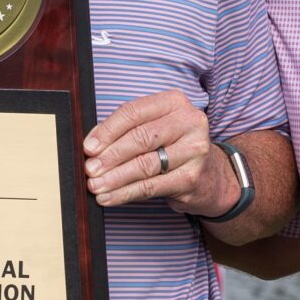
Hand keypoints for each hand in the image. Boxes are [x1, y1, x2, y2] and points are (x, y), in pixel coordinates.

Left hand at [84, 90, 235, 215]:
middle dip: (110, 156)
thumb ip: (125, 131)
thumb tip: (92, 146)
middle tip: (89, 169)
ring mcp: (194, 150)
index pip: (133, 112)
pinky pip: (151, 187)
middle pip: (140, 138)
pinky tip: (110, 197)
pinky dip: (126, 193)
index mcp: (174, 102)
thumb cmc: (173, 146)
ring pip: (145, 165)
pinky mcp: (192, 177)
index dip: (107, 131)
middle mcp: (189, 122)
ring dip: (115, 178)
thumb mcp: (154, 129)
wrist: (210, 175)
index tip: (89, 147)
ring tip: (95, 186)